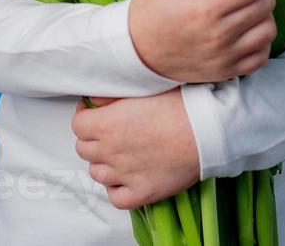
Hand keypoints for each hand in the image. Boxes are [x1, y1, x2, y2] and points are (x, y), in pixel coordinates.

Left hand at [73, 92, 197, 209]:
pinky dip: (116, 189)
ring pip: (97, 173)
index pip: (78, 125)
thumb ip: (112, 94)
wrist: (207, 129)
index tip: (95, 112)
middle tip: (108, 132)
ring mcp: (125, 174)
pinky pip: (116, 197)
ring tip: (119, 153)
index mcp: (106, 124)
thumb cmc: (180, 103)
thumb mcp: (142, 87)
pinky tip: (126, 177)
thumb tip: (94, 100)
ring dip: (103, 163)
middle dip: (93, 139)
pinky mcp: (142, 192)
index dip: (85, 116)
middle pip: (84, 149)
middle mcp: (110, 151)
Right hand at [128, 0, 276, 82]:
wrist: (136, 51)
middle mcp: (220, 34)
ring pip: (269, 30)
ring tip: (246, 10)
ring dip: (262, 14)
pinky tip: (247, 32)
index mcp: (205, 7)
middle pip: (264, 4)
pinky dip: (261, 41)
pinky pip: (262, 56)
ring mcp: (226, 56)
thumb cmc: (151, 12)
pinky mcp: (227, 71)